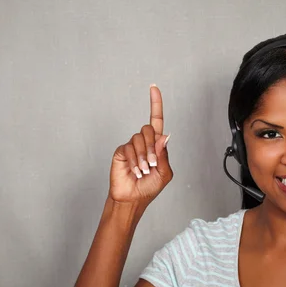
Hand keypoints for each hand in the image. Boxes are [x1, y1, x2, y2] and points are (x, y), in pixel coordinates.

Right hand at [109, 85, 172, 204]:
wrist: (132, 199)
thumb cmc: (149, 187)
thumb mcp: (164, 173)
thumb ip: (164, 154)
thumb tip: (164, 135)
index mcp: (156, 145)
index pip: (156, 119)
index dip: (155, 103)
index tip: (153, 87)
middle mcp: (143, 142)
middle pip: (149, 129)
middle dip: (151, 148)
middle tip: (151, 165)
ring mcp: (131, 146)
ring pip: (139, 138)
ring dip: (143, 157)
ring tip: (142, 171)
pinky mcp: (121, 151)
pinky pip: (128, 147)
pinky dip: (133, 160)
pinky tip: (134, 171)